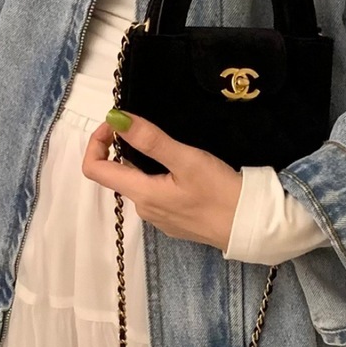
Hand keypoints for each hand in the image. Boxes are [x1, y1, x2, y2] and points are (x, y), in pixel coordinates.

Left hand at [82, 111, 242, 250]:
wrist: (250, 228)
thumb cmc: (221, 193)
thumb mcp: (187, 160)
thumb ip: (150, 140)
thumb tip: (116, 118)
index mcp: (141, 194)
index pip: (95, 169)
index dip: (97, 142)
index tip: (117, 124)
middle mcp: (144, 209)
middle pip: (118, 175)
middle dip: (123, 148)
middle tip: (147, 126)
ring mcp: (159, 218)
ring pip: (139, 184)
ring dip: (143, 162)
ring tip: (169, 145)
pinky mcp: (175, 221)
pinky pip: (156, 194)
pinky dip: (159, 176)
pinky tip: (184, 170)